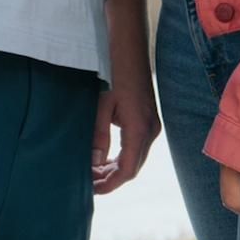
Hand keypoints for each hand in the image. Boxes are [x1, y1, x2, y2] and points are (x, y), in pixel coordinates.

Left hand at [94, 66, 159, 195]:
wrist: (129, 49)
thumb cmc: (113, 73)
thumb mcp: (101, 104)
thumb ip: (98, 134)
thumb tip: (94, 162)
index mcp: (139, 129)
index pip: (128, 169)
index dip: (111, 183)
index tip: (93, 190)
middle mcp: (150, 131)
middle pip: (133, 167)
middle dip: (111, 179)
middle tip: (88, 184)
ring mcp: (151, 126)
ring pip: (135, 158)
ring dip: (115, 169)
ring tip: (92, 174)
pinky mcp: (147, 120)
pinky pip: (135, 147)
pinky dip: (120, 157)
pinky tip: (104, 159)